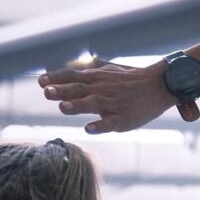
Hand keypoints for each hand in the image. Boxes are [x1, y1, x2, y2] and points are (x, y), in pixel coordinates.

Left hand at [39, 58, 171, 133]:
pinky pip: (110, 122)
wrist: (158, 86)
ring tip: (63, 107)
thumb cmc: (130, 80)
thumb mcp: (108, 71)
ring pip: (93, 104)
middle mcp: (103, 89)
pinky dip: (99, 125)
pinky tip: (89, 128)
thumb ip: (88, 73)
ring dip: (77, 105)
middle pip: (80, 89)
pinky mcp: (123, 118)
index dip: (57, 79)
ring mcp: (113, 104)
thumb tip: (67, 71)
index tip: (41, 82)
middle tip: (46, 92)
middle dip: (62, 90)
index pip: (73, 76)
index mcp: (97, 78)